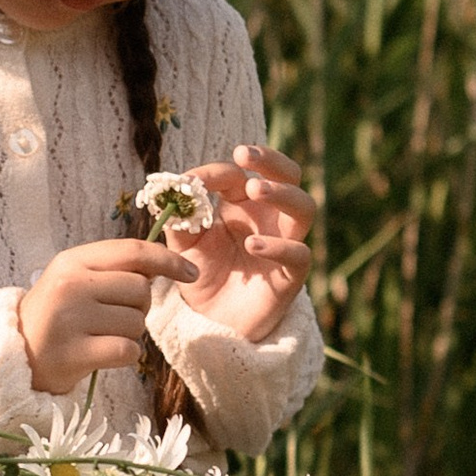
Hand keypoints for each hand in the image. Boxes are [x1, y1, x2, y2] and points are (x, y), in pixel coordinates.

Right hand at [16, 238, 196, 396]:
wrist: (14, 356)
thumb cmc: (54, 316)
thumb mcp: (74, 280)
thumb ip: (112, 269)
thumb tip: (163, 266)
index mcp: (72, 261)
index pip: (133, 252)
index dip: (168, 260)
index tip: (191, 272)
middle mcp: (71, 285)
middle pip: (140, 290)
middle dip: (138, 308)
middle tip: (110, 318)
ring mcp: (71, 319)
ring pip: (136, 323)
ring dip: (128, 334)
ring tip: (98, 336)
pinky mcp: (74, 353)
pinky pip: (127, 350)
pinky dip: (123, 356)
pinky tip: (100, 355)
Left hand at [164, 145, 315, 343]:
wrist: (209, 321)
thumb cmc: (200, 275)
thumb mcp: (182, 244)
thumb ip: (178, 219)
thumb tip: (171, 190)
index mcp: (241, 204)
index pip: (236, 174)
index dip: (215, 172)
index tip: (191, 180)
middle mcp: (268, 217)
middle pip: (287, 175)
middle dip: (270, 159)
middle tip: (245, 154)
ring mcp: (284, 243)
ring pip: (304, 207)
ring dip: (282, 193)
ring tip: (255, 188)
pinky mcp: (291, 274)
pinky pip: (299, 254)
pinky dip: (278, 246)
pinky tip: (252, 244)